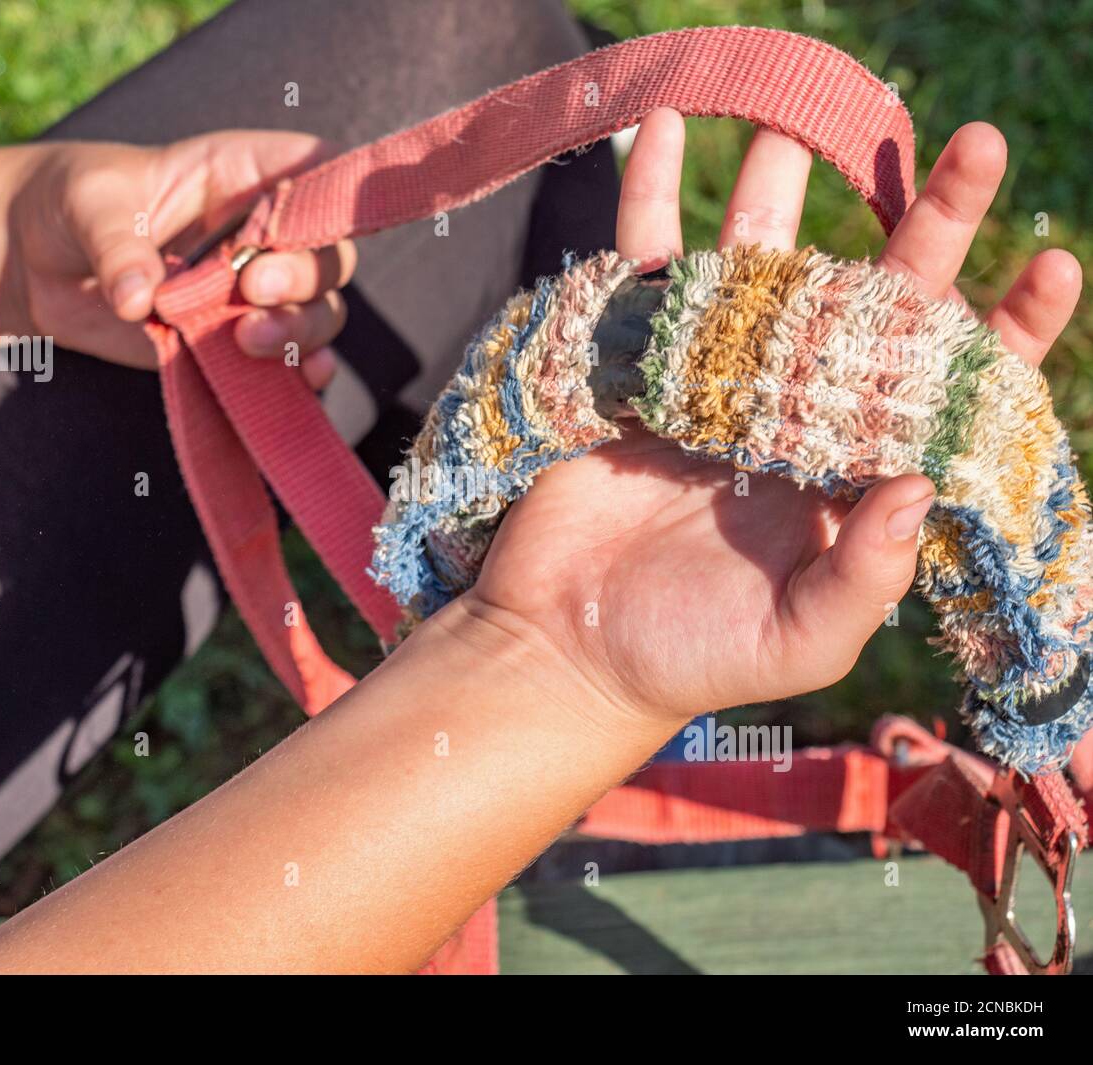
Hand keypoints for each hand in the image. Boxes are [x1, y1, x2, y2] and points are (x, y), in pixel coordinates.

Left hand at [3, 131, 354, 384]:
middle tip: (251, 289)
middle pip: (330, 252)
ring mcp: (254, 292)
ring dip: (299, 330)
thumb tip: (139, 300)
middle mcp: (262, 232)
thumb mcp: (89, 204)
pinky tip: (301, 380)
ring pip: (318, 311)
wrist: (35, 264)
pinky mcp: (235, 341)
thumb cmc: (70, 204)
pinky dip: (303, 375)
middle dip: (306, 276)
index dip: (337, 190)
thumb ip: (118, 246)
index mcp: (240, 174)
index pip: (314, 166)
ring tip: (248, 339)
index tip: (318, 225)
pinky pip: (290, 362)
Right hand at [465, 116, 1082, 728]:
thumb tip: (927, 477)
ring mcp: (711, 381)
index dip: (1001, 332)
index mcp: (846, 476)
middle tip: (975, 145)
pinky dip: (651, 195)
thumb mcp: (793, 642)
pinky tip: (669, 129)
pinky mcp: (632, 365)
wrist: (560, 648)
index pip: (942, 392)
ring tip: (810, 109)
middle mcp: (791, 415)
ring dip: (784, 185)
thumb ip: (866, 575)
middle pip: (871, 303)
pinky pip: (646, 264)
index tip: (1050, 263)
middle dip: (924, 224)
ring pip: (762, 263)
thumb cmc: (684, 657)